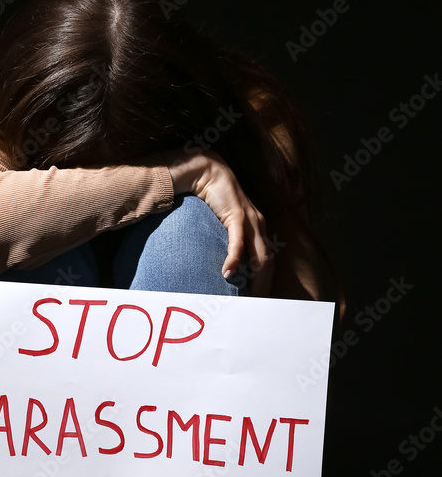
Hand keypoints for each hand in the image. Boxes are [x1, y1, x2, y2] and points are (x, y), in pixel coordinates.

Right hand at [164, 148, 272, 296]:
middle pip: (268, 261)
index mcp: (258, 228)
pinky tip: (227, 273)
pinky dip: (234, 259)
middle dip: (265, 285)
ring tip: (248, 297)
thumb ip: (227, 239)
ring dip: (255, 278)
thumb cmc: (212, 198)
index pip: (268, 259)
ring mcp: (251, 220)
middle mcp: (259, 225)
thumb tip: (223, 263)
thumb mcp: (223, 223)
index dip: (266, 280)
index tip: (260, 298)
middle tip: (258, 305)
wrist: (207, 171)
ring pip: (260, 255)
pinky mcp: (237, 215)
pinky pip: (238, 242)